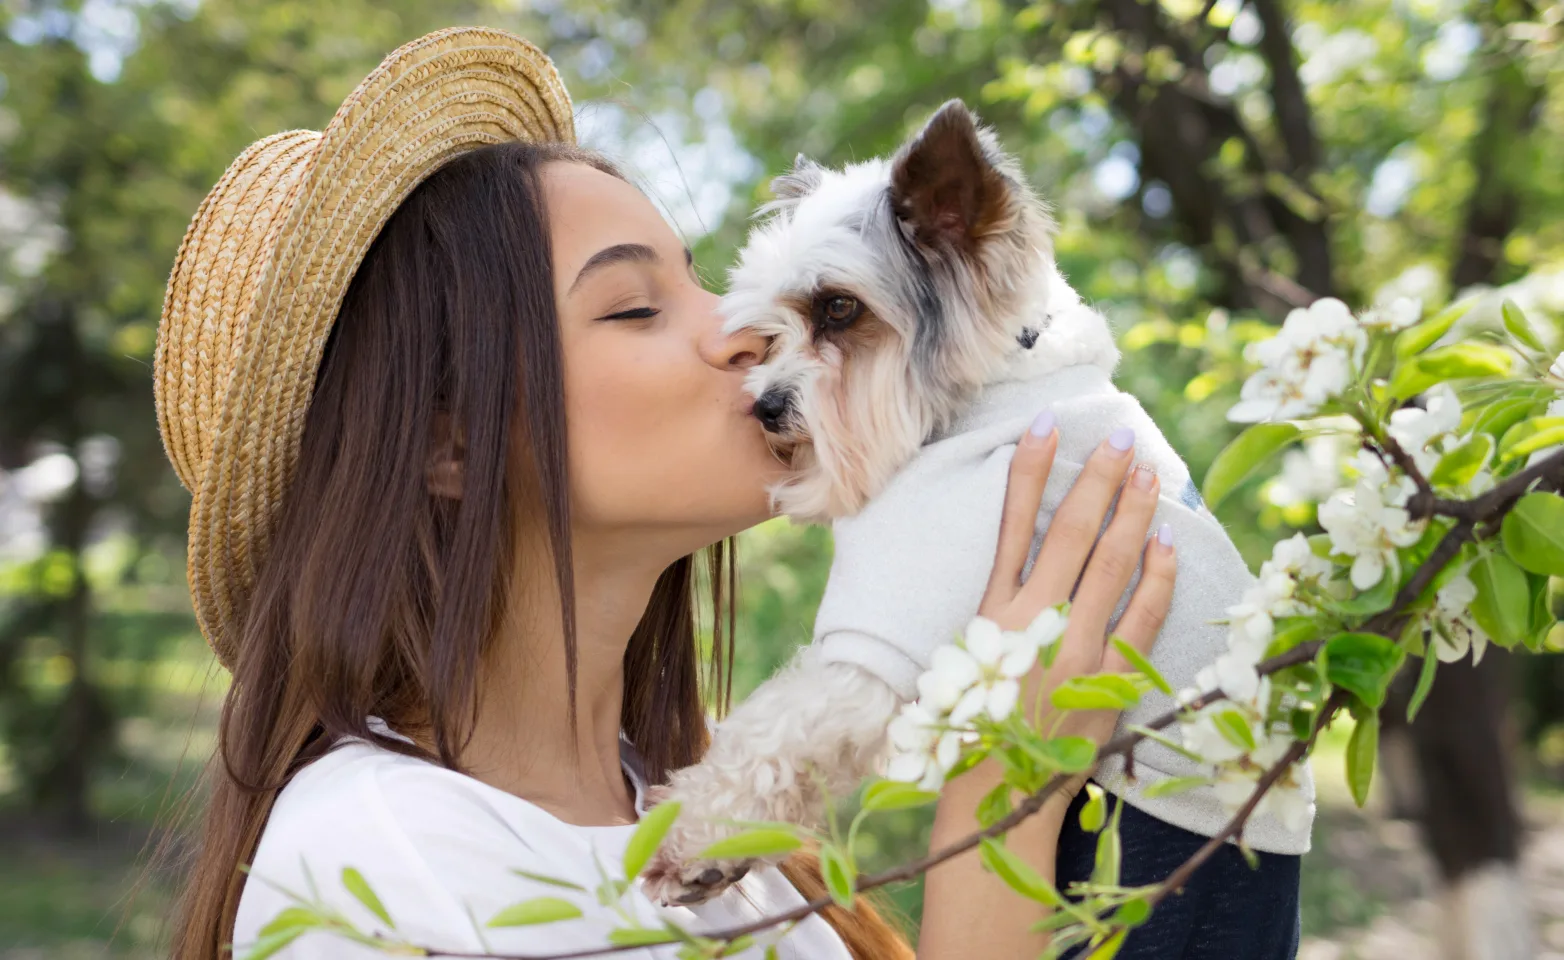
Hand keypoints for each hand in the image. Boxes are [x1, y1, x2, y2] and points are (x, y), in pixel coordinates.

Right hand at [918, 415, 1177, 959]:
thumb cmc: (971, 728)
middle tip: (1119, 434)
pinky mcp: (1108, 675)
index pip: (1013, 523)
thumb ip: (993, 613)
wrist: (996, 795)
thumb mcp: (965, 659)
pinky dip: (1158, 576)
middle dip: (1097, 477)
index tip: (1046, 424)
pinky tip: (1169, 542)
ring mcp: (1075, 644)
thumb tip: (1021, 567)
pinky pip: (1143, 615)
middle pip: (1073, 530)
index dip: (1030, 471)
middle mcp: (1033, 618)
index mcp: (991, 610)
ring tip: (1149, 469)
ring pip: (1110, 561)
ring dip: (1132, 510)